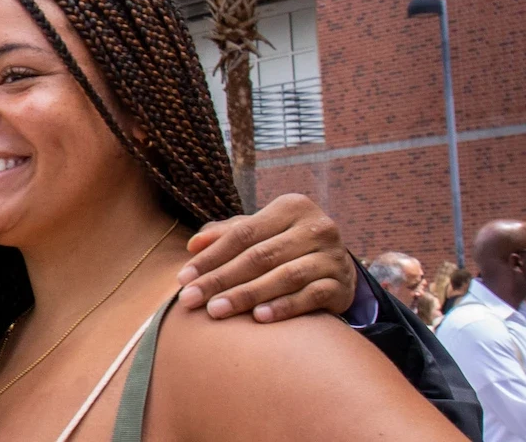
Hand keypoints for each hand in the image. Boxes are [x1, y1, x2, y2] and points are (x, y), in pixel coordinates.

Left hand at [175, 192, 355, 320]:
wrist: (335, 266)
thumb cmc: (285, 245)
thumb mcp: (259, 232)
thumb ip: (226, 234)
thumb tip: (193, 245)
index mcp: (292, 207)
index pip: (243, 233)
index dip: (211, 256)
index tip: (183, 278)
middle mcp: (317, 227)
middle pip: (260, 256)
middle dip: (220, 280)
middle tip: (191, 300)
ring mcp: (332, 256)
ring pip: (284, 276)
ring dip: (247, 295)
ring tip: (216, 311)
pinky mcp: (342, 284)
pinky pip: (311, 296)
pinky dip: (284, 307)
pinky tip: (258, 318)